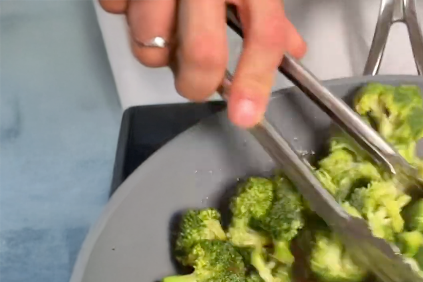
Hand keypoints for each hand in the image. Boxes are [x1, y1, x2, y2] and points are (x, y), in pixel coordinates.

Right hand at [99, 0, 306, 127]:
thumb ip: (271, 12)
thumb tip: (293, 50)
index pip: (264, 37)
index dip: (254, 82)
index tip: (245, 116)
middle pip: (201, 56)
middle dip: (197, 85)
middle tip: (198, 83)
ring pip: (150, 44)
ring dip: (156, 49)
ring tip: (165, 24)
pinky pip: (114, 10)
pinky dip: (125, 12)